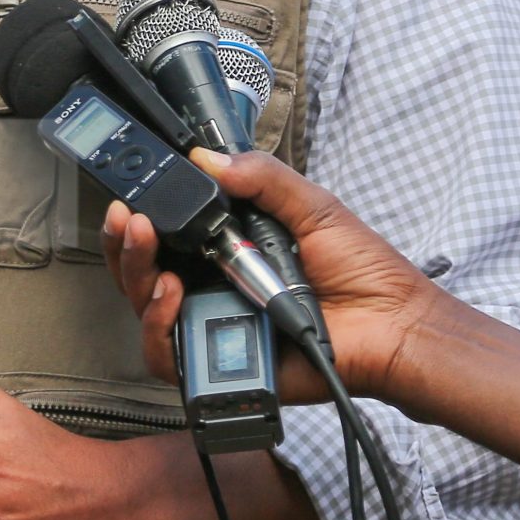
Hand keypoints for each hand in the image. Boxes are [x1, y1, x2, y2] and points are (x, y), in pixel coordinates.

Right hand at [102, 147, 429, 405]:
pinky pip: (164, 353)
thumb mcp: (314, 208)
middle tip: (130, 219)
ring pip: (143, 309)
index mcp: (227, 251)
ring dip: (136, 278)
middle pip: (139, 271)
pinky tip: (173, 298)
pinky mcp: (215, 363)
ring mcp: (210, 325)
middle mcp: (210, 289)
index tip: (130, 194)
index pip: (164, 234)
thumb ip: (264, 178)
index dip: (138, 217)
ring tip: (153, 256)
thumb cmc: (366, 275)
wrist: (395, 328)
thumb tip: (207, 156)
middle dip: (124, 245)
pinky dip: (158, 325)